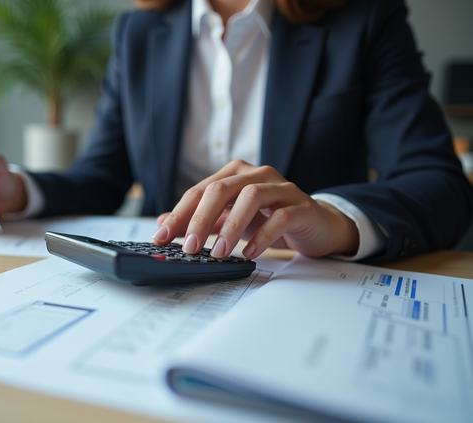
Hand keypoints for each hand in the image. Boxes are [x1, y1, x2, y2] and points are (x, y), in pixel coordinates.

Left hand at [151, 160, 358, 258]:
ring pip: (251, 196)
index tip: (162, 237)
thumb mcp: (228, 220)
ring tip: (219, 253)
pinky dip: (262, 236)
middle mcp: (256, 174)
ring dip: (231, 226)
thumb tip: (161, 224)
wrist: (314, 225)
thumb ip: (199, 220)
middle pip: (221, 189)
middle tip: (190, 247)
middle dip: (200, 219)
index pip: (199, 191)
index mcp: (234, 174)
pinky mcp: (301, 206)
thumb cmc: (268, 219)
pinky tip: (250, 253)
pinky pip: (280, 217)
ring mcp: (281, 187)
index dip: (178, 215)